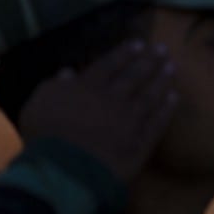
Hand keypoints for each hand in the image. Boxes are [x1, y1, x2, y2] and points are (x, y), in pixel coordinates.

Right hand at [19, 40, 177, 181]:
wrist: (67, 169)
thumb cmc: (46, 136)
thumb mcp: (39, 104)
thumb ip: (55, 86)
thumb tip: (68, 72)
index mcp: (87, 87)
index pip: (109, 65)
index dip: (125, 53)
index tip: (140, 44)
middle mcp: (112, 99)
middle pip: (134, 76)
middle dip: (149, 61)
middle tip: (164, 49)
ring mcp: (130, 121)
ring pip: (149, 96)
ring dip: (161, 80)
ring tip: (172, 67)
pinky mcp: (141, 142)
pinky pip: (157, 122)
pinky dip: (167, 109)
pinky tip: (174, 98)